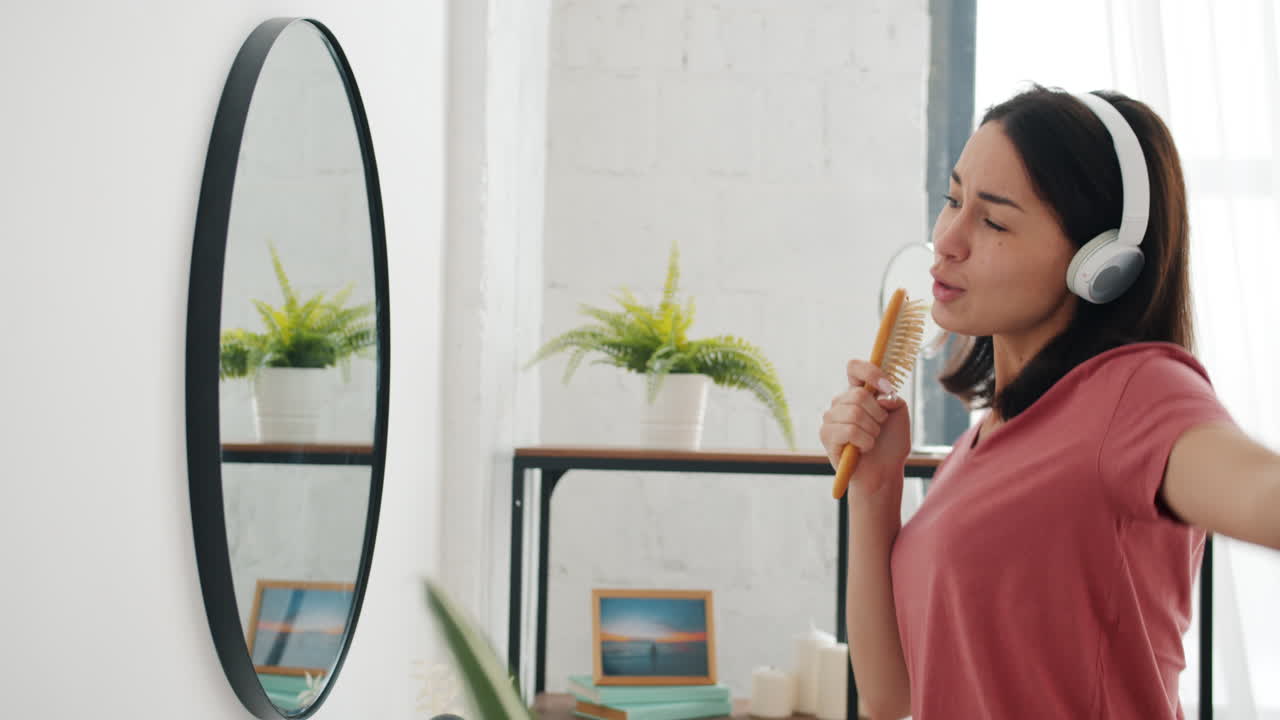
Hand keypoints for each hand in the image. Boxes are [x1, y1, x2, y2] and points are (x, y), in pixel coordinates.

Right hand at [819, 359, 911, 494]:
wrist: (884, 470)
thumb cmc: (890, 443)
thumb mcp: (899, 414)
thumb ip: (892, 398)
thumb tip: (880, 396)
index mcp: (857, 392)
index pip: (854, 368)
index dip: (870, 373)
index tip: (887, 388)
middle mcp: (841, 402)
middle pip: (858, 394)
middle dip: (877, 414)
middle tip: (880, 427)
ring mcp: (831, 418)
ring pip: (854, 413)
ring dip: (872, 430)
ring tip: (872, 439)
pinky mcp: (826, 435)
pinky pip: (849, 430)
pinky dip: (864, 441)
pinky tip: (863, 448)